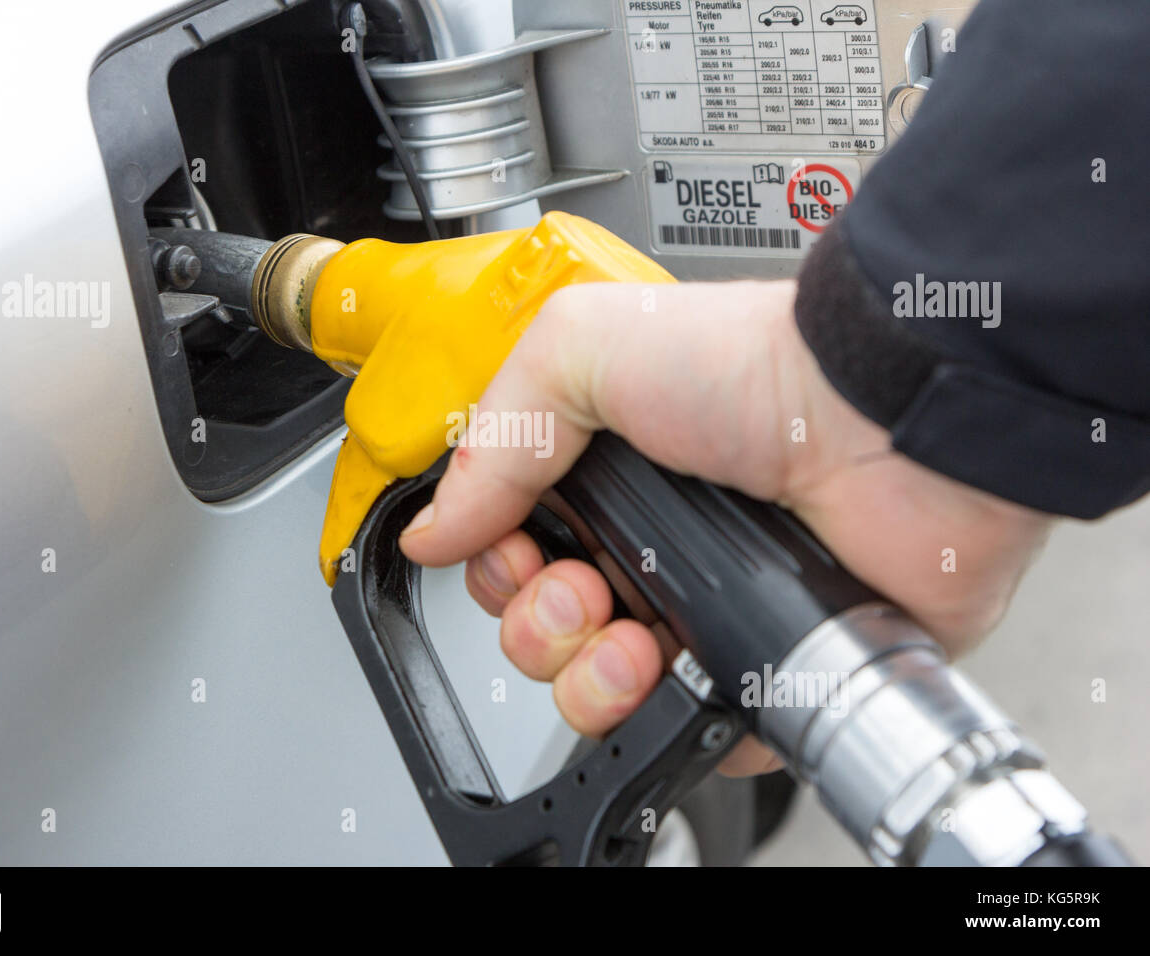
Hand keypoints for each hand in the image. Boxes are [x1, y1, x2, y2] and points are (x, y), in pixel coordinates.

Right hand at [398, 280, 1052, 774]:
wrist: (884, 419)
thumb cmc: (756, 366)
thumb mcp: (581, 348)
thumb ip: (493, 437)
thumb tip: (432, 529)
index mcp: (605, 479)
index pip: (512, 556)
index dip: (497, 572)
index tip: (517, 554)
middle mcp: (650, 546)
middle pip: (545, 632)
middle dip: (539, 629)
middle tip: (584, 591)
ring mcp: (707, 608)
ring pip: (603, 694)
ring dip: (590, 681)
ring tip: (630, 640)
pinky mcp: (766, 663)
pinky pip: (692, 733)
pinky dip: (670, 723)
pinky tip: (677, 675)